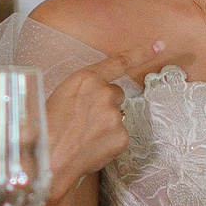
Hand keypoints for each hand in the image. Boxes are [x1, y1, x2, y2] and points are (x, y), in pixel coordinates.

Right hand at [43, 41, 162, 202]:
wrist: (48, 160)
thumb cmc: (45, 128)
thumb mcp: (58, 97)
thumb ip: (82, 91)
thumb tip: (89, 99)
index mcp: (86, 79)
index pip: (119, 61)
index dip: (141, 52)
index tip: (160, 45)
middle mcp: (105, 93)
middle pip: (116, 94)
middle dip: (104, 105)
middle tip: (83, 120)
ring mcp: (115, 116)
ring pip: (116, 117)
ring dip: (104, 124)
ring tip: (82, 137)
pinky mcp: (122, 137)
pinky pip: (118, 136)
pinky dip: (107, 142)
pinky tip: (90, 147)